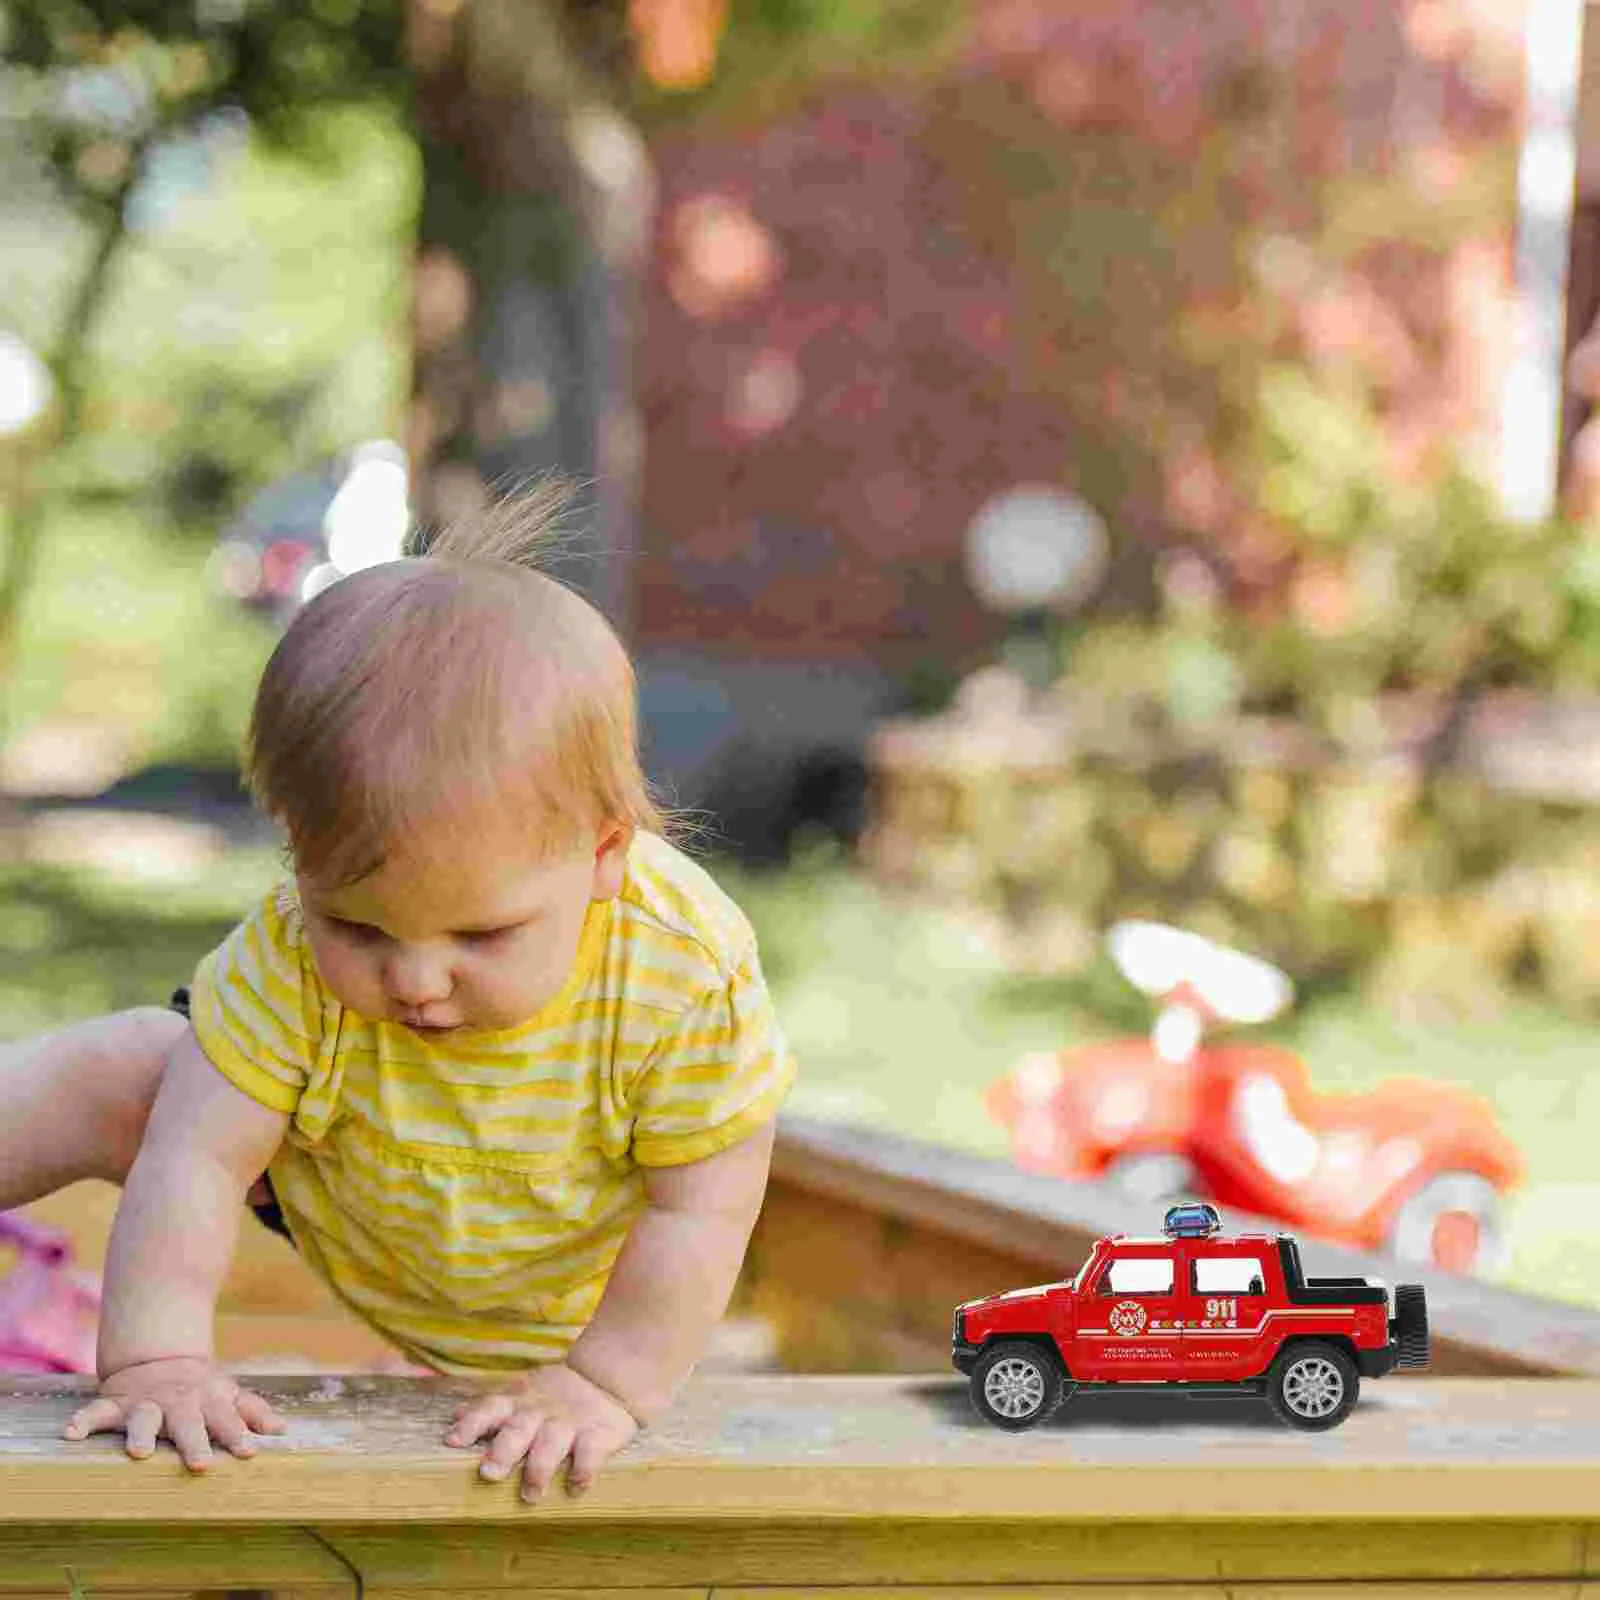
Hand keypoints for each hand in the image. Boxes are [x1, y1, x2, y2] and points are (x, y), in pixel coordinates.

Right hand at [62, 1356, 284, 1470]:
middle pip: (188, 1423)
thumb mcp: (227, 1394)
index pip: (227, 1418)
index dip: (238, 1434)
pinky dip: (83, 1422)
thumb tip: (281, 1430)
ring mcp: (145, 1402)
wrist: (159, 1357)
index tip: (249, 1452)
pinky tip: (70, 1434)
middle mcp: (178, 1403)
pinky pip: (95, 1412)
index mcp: (208, 1401)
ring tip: (137, 1453)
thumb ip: (252, 1410)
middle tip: (201, 1464)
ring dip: (140, 1433)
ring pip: (142, 1418)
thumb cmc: (201, 1388)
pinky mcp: (115, 1403)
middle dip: (195, 1441)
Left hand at [444, 1362, 638, 1501]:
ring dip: (539, 1468)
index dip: (471, 1424)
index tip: (453, 1441)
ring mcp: (569, 1423)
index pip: (489, 1408)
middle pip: (518, 1428)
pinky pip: (591, 1454)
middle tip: (488, 1472)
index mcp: (517, 1402)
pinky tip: (576, 1487)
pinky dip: (583, 1471)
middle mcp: (539, 1412)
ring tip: (530, 1495)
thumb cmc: (553, 1395)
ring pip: (551, 1443)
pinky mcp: (598, 1434)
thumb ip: (492, 1407)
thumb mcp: (522, 1393)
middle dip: (503, 1450)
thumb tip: (455, 1415)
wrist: (606, 1379)